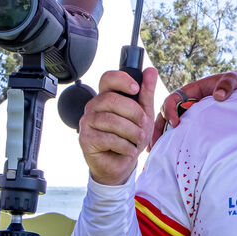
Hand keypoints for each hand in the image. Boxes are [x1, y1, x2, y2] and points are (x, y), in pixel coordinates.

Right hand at [78, 67, 158, 185]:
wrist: (121, 164)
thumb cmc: (130, 137)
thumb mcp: (144, 113)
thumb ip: (146, 93)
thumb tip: (151, 71)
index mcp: (106, 97)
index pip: (107, 79)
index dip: (121, 80)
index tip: (136, 88)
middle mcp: (93, 106)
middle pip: (112, 100)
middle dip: (134, 113)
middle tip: (142, 124)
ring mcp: (87, 122)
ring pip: (111, 120)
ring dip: (131, 132)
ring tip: (137, 139)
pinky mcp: (86, 139)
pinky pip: (108, 138)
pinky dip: (125, 146)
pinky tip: (128, 150)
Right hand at [149, 68, 236, 148]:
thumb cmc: (236, 81)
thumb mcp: (232, 80)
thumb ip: (227, 85)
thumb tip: (219, 96)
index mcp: (191, 91)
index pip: (173, 99)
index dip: (170, 110)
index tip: (175, 123)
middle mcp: (187, 102)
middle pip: (166, 114)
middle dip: (158, 128)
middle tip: (154, 144)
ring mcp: (191, 114)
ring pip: (171, 125)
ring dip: (162, 137)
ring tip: (155, 152)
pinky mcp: (196, 124)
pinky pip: (183, 132)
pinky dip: (174, 141)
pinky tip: (170, 153)